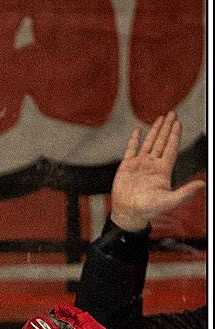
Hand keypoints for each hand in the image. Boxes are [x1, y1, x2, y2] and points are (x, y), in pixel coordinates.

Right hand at [110, 112, 205, 232]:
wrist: (128, 214)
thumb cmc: (148, 210)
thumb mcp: (169, 201)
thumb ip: (185, 191)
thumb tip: (202, 184)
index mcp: (162, 170)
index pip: (171, 148)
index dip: (175, 135)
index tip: (178, 123)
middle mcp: (152, 165)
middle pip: (162, 141)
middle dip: (167, 127)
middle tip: (172, 114)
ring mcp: (139, 164)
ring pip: (149, 143)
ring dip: (154, 130)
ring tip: (160, 118)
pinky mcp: (126, 166)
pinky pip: (131, 149)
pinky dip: (134, 140)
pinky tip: (138, 131)